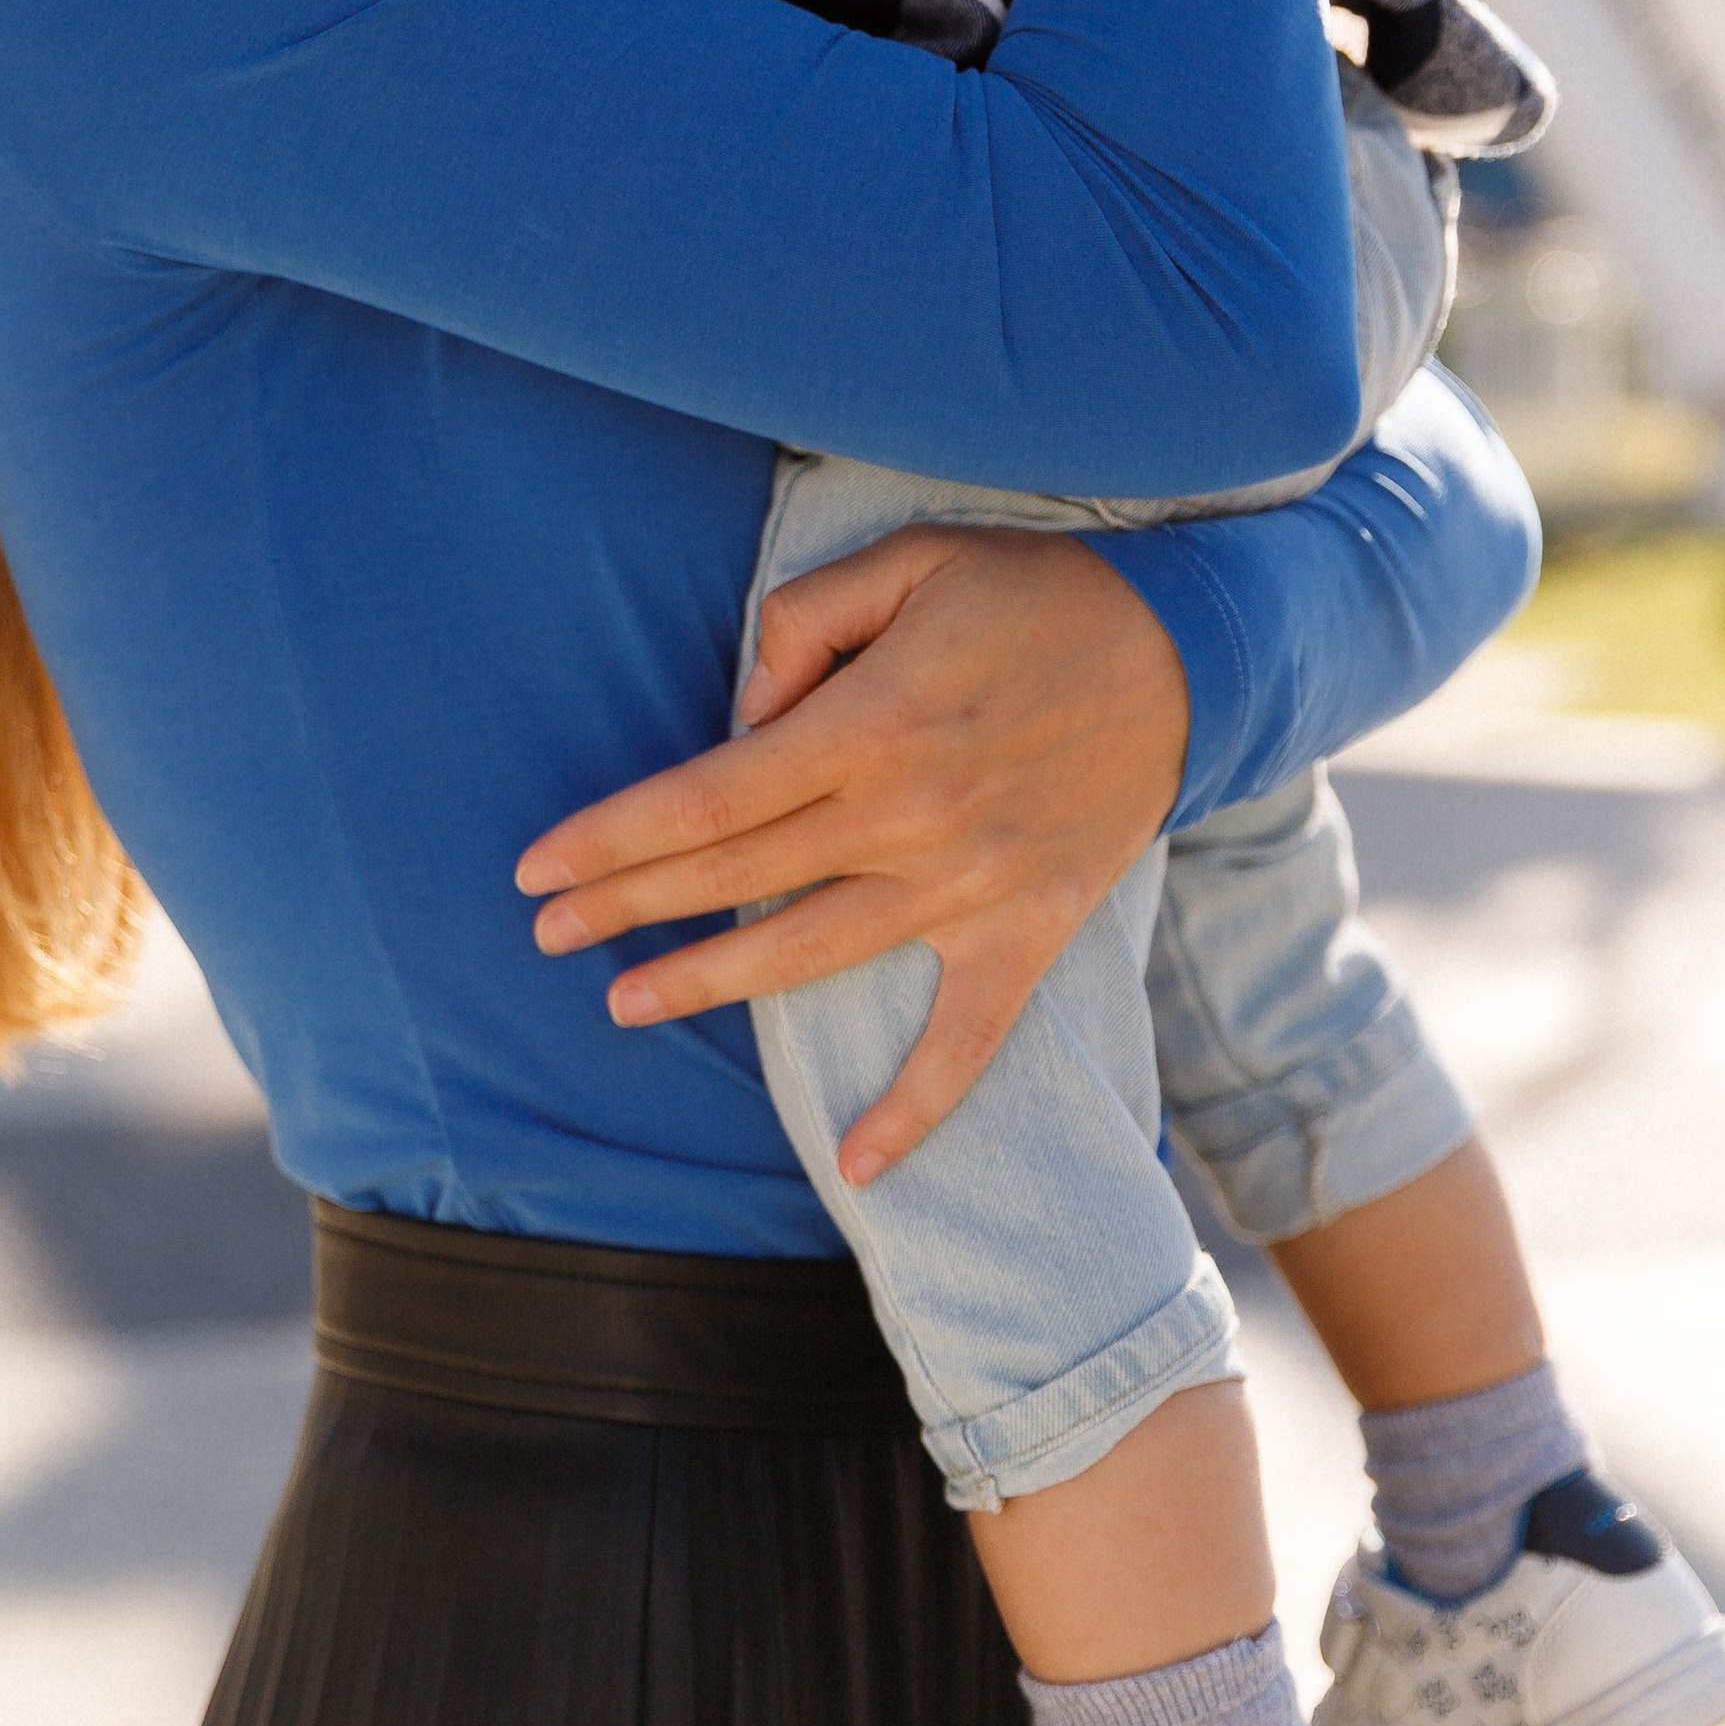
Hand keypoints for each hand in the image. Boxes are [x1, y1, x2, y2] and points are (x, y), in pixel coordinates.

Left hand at [514, 526, 1186, 1180]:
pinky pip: (967, 1039)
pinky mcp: (1028, 930)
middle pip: (736, 878)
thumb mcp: (913, 558)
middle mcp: (909, 819)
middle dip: (626, 908)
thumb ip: (806, 620)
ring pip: (811, 955)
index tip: (536, 868)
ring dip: (709, 982)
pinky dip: (918, 1108)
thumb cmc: (1034, 592)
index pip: (706, 799)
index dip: (612, 838)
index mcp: (871, 726)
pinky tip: (861, 1167)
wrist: (1187, 652)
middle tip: (544, 933)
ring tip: (622, 1001)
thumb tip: (743, 711)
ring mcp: (969, 887)